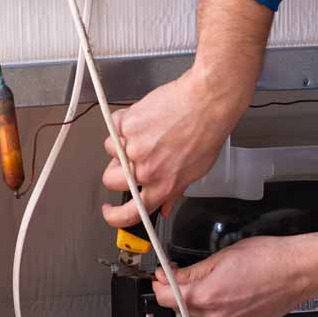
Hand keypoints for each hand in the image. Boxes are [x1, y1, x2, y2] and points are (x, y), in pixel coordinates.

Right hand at [100, 67, 247, 227]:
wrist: (207, 101)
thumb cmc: (207, 132)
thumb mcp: (196, 171)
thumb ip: (174, 191)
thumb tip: (164, 206)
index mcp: (162, 186)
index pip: (129, 213)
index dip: (114, 216)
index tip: (110, 210)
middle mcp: (144, 170)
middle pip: (111, 180)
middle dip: (116, 172)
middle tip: (131, 159)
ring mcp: (133, 147)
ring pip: (110, 151)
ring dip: (121, 143)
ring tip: (143, 133)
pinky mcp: (127, 123)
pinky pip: (114, 126)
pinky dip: (123, 122)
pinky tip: (142, 118)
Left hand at [151, 235, 314, 316]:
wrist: (297, 270)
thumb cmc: (268, 258)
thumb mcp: (222, 255)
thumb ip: (191, 270)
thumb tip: (170, 275)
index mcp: (206, 293)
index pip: (165, 295)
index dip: (160, 282)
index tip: (163, 275)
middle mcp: (215, 314)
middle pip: (180, 308)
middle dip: (177, 291)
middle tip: (184, 275)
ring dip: (194, 305)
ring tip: (209, 288)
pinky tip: (218, 312)